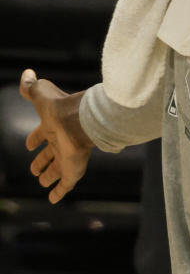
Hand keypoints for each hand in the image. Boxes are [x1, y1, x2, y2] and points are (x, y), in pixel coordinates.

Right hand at [19, 69, 93, 202]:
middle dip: (42, 161)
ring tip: (42, 181)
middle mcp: (60, 143)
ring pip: (57, 170)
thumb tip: (27, 74)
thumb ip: (32, 86)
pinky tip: (52, 199)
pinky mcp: (72, 171)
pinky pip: (65, 185)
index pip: (41, 134)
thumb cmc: (60, 107)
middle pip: (50, 154)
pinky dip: (59, 192)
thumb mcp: (41, 93)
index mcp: (53, 127)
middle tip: (34, 169)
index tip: (29, 145)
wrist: (79, 120)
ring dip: (49, 176)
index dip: (35, 139)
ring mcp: (67, 158)